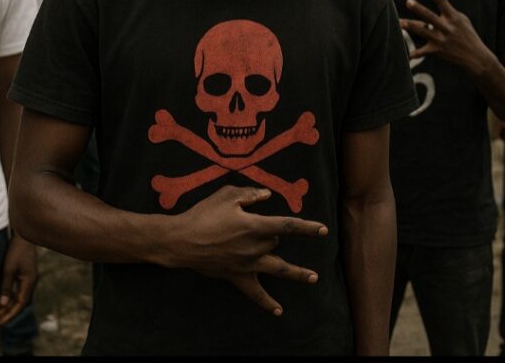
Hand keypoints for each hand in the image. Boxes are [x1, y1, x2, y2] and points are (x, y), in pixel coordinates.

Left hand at [0, 232, 38, 324]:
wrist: (24, 234)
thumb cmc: (16, 251)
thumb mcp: (8, 269)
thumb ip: (6, 287)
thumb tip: (2, 304)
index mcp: (29, 281)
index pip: (21, 304)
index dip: (11, 314)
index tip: (0, 322)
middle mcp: (32, 281)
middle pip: (22, 302)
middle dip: (11, 312)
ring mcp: (30, 277)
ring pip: (22, 296)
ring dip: (12, 305)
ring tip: (0, 313)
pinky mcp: (27, 273)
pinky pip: (20, 289)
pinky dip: (13, 296)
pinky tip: (5, 298)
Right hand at [172, 185, 327, 315]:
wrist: (181, 241)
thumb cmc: (203, 214)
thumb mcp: (226, 196)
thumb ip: (250, 194)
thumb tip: (267, 195)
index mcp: (254, 226)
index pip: (287, 226)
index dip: (307, 227)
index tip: (323, 230)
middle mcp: (255, 247)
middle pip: (276, 243)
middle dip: (270, 235)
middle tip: (253, 229)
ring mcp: (247, 265)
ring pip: (278, 270)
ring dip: (297, 273)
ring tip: (313, 278)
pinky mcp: (237, 277)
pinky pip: (255, 293)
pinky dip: (267, 303)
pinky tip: (278, 311)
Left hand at [402, 0, 493, 75]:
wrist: (476, 57)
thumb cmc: (468, 35)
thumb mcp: (462, 20)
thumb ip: (448, 12)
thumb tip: (436, 4)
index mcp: (453, 16)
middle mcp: (447, 27)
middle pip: (430, 16)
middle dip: (419, 9)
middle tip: (408, 1)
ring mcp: (442, 39)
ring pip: (424, 32)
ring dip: (412, 27)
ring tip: (400, 22)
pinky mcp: (438, 51)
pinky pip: (423, 52)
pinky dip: (414, 54)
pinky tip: (406, 55)